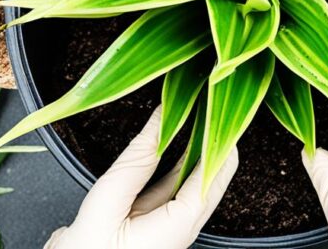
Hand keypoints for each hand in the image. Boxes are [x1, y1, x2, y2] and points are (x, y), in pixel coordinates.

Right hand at [44, 107, 237, 248]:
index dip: (219, 135)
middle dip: (210, 136)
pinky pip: (172, 187)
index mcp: (180, 225)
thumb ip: (136, 160)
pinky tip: (169, 139)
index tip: (216, 105)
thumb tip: (159, 119)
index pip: (215, 171)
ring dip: (192, 146)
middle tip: (204, 101)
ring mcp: (171, 225)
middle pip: (210, 173)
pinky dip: (173, 160)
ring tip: (191, 111)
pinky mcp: (156, 223)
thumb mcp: (108, 201)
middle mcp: (183, 227)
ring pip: (192, 178)